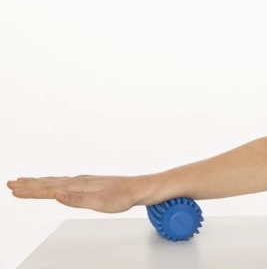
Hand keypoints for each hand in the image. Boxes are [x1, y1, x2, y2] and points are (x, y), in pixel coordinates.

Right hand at [6, 175, 146, 212]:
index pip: (49, 189)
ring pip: (54, 181)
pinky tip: (50, 183)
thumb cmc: (121, 197)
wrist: (136, 189)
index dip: (30, 191)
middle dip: (28, 184)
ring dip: (37, 182)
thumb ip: (76, 199)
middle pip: (48, 183)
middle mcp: (78, 181)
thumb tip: (57, 195)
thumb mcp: (99, 203)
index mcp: (78, 186)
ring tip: (23, 181)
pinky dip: (51, 182)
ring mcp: (82, 181)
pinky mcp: (87, 183)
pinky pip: (63, 181)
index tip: (14, 190)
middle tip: (10, 184)